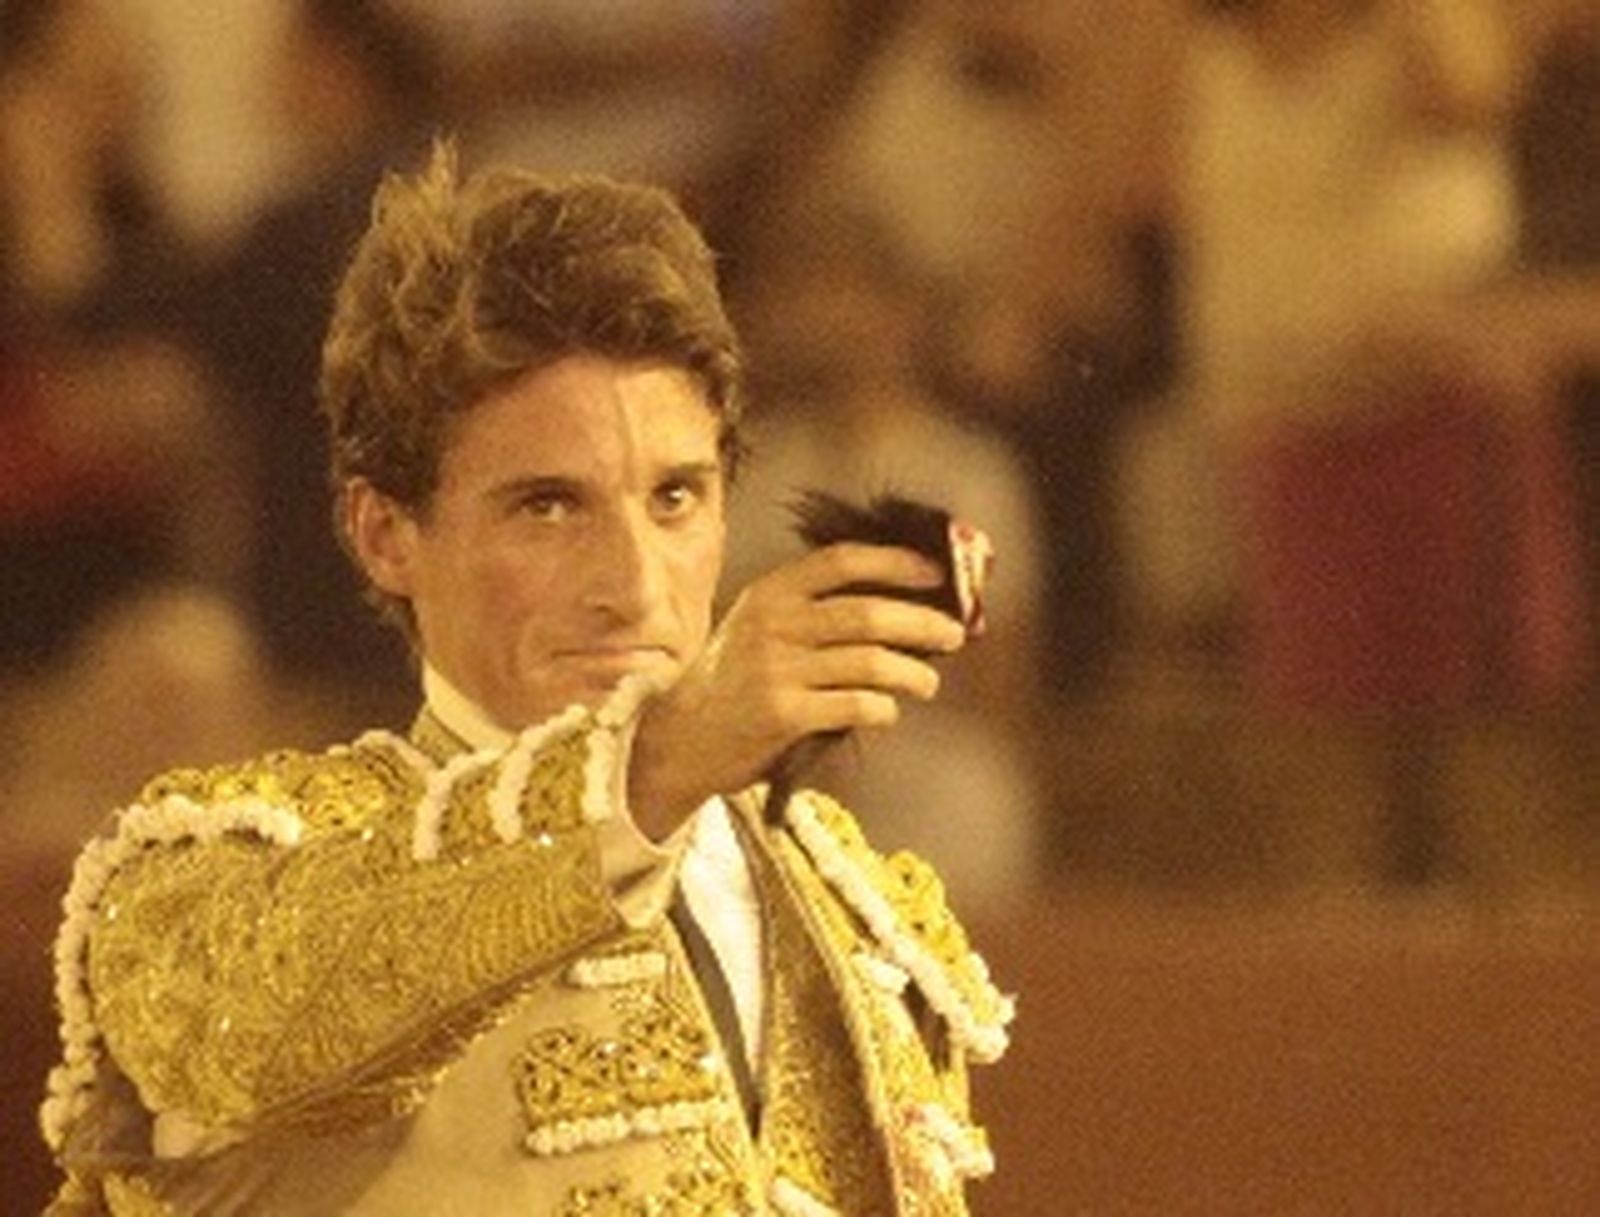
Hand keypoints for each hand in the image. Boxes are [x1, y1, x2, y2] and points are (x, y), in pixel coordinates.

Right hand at [628, 543, 967, 835]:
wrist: (682, 736)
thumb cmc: (735, 680)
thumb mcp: (760, 625)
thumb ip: (814, 609)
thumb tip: (901, 604)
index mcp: (771, 592)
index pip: (842, 561)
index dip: (896, 563)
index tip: (936, 573)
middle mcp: (773, 624)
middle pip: (868, 613)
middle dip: (922, 622)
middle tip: (954, 634)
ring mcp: (777, 669)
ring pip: (871, 662)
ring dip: (914, 672)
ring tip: (928, 682)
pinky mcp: (783, 715)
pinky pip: (856, 705)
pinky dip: (883, 709)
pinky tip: (887, 712)